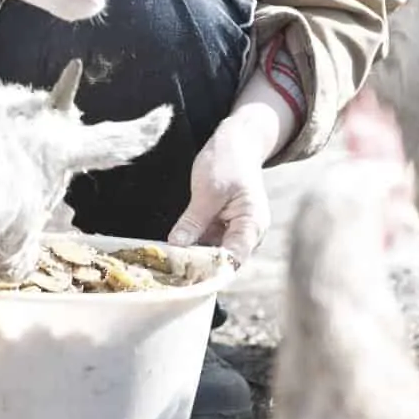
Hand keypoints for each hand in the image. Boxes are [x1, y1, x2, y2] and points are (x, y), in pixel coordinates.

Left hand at [168, 113, 272, 266]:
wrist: (236, 143)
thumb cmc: (228, 161)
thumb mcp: (208, 190)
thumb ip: (194, 220)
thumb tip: (176, 246)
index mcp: (252, 225)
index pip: (233, 259)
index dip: (210, 271)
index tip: (183, 275)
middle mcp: (248, 234)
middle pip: (223, 261)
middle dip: (197, 267)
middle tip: (167, 272)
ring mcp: (235, 231)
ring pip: (212, 254)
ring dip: (192, 258)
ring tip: (166, 264)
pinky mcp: (223, 227)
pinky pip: (207, 243)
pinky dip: (192, 246)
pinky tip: (172, 251)